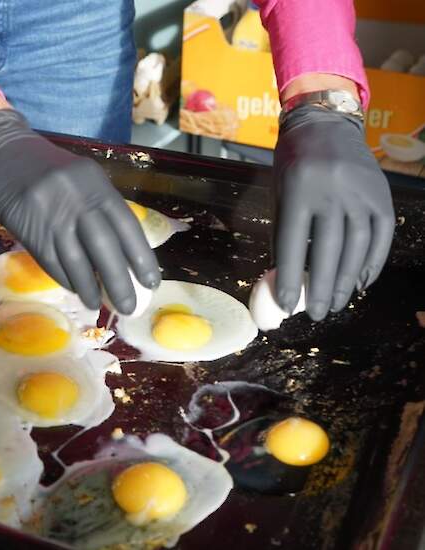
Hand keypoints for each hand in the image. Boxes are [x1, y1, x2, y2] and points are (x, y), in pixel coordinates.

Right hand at [0, 109, 159, 311]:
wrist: (2, 152)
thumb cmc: (47, 167)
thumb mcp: (82, 177)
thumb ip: (101, 207)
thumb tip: (122, 251)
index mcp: (96, 185)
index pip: (127, 226)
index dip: (141, 257)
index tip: (151, 283)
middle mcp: (76, 200)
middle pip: (104, 247)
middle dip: (118, 281)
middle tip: (128, 306)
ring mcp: (50, 215)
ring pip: (76, 260)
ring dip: (90, 287)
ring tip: (98, 305)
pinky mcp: (28, 229)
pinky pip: (52, 261)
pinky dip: (66, 279)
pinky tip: (75, 290)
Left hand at [273, 105, 394, 319]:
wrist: (326, 125)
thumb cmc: (293, 164)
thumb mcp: (279, 193)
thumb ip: (283, 233)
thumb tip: (284, 279)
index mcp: (299, 190)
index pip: (292, 244)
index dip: (289, 278)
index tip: (286, 306)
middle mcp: (333, 192)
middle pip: (328, 251)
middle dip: (321, 288)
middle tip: (316, 314)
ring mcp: (362, 193)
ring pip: (357, 247)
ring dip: (346, 282)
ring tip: (335, 305)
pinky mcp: (383, 196)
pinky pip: (381, 237)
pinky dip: (371, 264)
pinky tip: (360, 283)